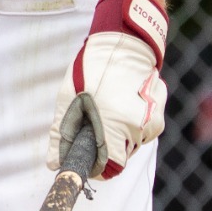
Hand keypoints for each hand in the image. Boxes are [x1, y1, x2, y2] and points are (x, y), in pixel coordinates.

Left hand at [49, 0, 167, 178]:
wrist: (124, 43)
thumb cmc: (92, 69)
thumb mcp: (69, 98)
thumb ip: (62, 133)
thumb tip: (52, 164)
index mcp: (114, 121)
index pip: (111, 166)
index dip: (97, 167)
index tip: (87, 159)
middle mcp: (138, 125)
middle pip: (121, 156)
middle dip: (105, 147)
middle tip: (94, 123)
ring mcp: (152, 121)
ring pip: (132, 144)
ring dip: (118, 134)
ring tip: (108, 107)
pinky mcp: (159, 116)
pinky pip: (142, 132)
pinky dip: (130, 125)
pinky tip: (122, 103)